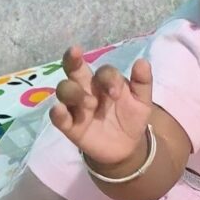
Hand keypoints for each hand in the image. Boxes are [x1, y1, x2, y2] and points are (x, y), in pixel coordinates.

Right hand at [50, 47, 152, 166]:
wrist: (127, 147)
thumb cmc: (131, 118)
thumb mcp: (141, 102)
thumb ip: (142, 83)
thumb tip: (143, 61)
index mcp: (104, 82)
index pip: (103, 71)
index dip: (108, 78)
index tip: (116, 93)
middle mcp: (86, 89)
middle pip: (74, 69)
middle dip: (73, 60)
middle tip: (74, 52)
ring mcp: (76, 106)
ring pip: (64, 90)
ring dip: (72, 91)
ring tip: (88, 103)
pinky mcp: (70, 126)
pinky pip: (58, 117)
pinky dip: (57, 113)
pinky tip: (59, 110)